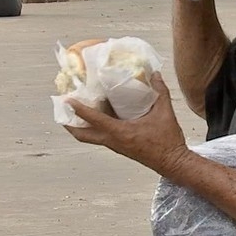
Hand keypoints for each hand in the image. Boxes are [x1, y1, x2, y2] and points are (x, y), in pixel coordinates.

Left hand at [64, 72, 190, 175]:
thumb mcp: (165, 112)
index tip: (67, 100)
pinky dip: (94, 128)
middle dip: (69, 124)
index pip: (93, 119)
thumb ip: (160, 91)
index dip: (78, 109)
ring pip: (90, 138)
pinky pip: (100, 138)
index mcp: (120, 132)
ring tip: (76, 112)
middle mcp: (113, 141)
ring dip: (80, 127)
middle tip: (63, 111)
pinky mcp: (120, 148)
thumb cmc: (167, 140)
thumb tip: (154, 74)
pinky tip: (99, 117)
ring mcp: (115, 146)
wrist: (172, 162)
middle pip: (82, 135)